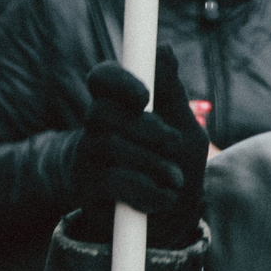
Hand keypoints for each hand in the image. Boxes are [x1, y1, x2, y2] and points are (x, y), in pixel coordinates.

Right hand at [67, 52, 208, 248]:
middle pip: (102, 113)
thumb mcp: (184, 127)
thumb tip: (163, 48)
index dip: (118, 81)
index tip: (143, 95)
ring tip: (174, 179)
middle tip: (174, 143)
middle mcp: (96, 128)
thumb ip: (172, 92)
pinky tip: (161, 198)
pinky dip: (146, 191)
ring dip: (154, 165)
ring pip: (110, 147)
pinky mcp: (85, 191)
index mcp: (120, 105)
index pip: (103, 78)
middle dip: (145, 129)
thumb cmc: (176, 166)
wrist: (169, 222)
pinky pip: (111, 182)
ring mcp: (87, 159)